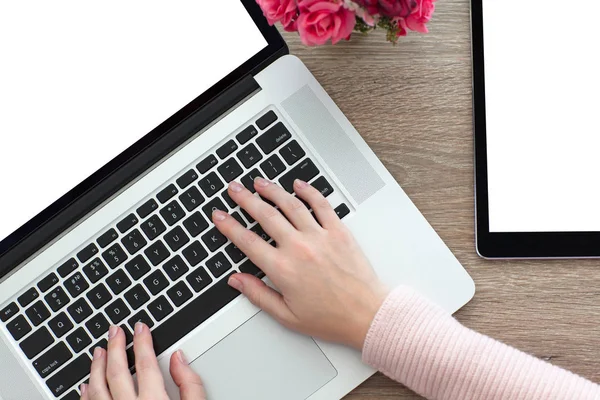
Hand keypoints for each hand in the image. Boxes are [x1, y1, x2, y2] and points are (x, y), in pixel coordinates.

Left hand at [82, 323, 204, 399]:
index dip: (143, 342)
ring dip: (97, 368)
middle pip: (117, 373)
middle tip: (115, 331)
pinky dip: (86, 394)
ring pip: (97, 390)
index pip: (146, 365)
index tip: (140, 327)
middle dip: (115, 348)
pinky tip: (86, 386)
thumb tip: (179, 359)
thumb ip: (191, 386)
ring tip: (98, 351)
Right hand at [213, 178, 388, 349]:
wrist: (367, 314)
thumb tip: (237, 280)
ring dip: (272, 190)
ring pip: (291, 205)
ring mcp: (320, 237)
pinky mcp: (339, 232)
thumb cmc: (330, 318)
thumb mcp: (287, 315)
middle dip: (246, 199)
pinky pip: (321, 205)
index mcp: (283, 269)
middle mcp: (299, 248)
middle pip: (265, 215)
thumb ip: (258, 295)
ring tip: (260, 182)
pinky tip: (298, 184)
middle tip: (234, 189)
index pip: (247, 241)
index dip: (229, 226)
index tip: (219, 216)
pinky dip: (309, 191)